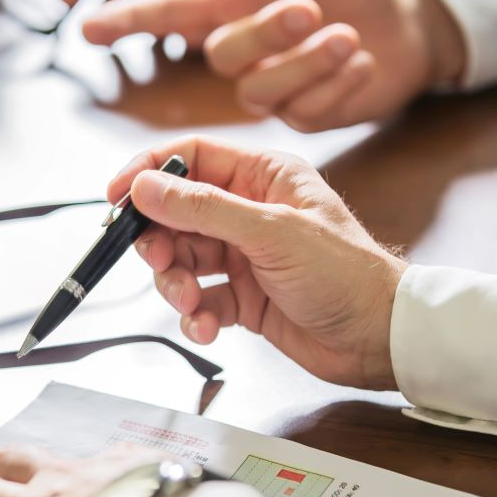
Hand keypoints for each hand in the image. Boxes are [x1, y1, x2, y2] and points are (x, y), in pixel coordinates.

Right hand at [80, 0, 465, 127]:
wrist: (413, 19)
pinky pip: (302, 108)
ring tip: (347, 33)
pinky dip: (336, 82)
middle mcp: (244, 44)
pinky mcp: (303, 111)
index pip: (170, 5)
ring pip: (258, 88)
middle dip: (262, 30)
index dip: (127, 14)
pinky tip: (364, 60)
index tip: (85, 22)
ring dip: (305, 59)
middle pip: (218, 51)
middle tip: (306, 4)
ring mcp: (273, 83)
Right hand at [109, 135, 405, 389]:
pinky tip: (208, 326)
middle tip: (159, 261)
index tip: (116, 196)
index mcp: (263, 176)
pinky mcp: (244, 296)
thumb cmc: (346, 273)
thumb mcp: (271, 233)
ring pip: (183, 259)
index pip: (191, 157)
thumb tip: (146, 186)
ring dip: (176, 283)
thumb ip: (204, 209)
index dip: (149, 171)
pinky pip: (201, 298)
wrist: (379, 338)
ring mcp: (245, 254)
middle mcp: (250, 210)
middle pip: (177, 212)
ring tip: (192, 302)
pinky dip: (196, 314)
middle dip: (160, 240)